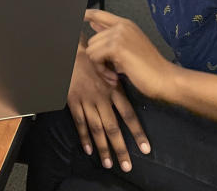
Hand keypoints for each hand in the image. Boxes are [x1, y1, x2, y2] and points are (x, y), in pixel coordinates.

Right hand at [67, 42, 149, 172]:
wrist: (71, 52)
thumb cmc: (92, 59)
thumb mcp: (109, 67)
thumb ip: (118, 82)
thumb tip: (129, 94)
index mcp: (113, 89)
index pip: (129, 114)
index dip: (137, 132)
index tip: (145, 148)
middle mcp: (101, 98)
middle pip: (113, 128)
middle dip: (120, 148)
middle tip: (127, 165)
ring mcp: (86, 101)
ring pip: (96, 129)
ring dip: (103, 148)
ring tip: (109, 163)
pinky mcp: (73, 101)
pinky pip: (79, 122)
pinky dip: (84, 137)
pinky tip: (89, 150)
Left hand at [84, 9, 180, 101]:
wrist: (165, 78)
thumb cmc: (149, 68)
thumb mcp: (129, 48)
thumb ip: (112, 37)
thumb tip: (93, 25)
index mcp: (126, 24)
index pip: (99, 13)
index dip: (85, 14)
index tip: (78, 16)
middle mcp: (121, 26)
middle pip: (92, 40)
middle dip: (97, 58)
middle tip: (111, 71)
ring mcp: (119, 34)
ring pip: (91, 50)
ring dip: (99, 66)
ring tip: (114, 74)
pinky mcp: (116, 46)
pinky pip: (95, 58)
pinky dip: (102, 70)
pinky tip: (114, 77)